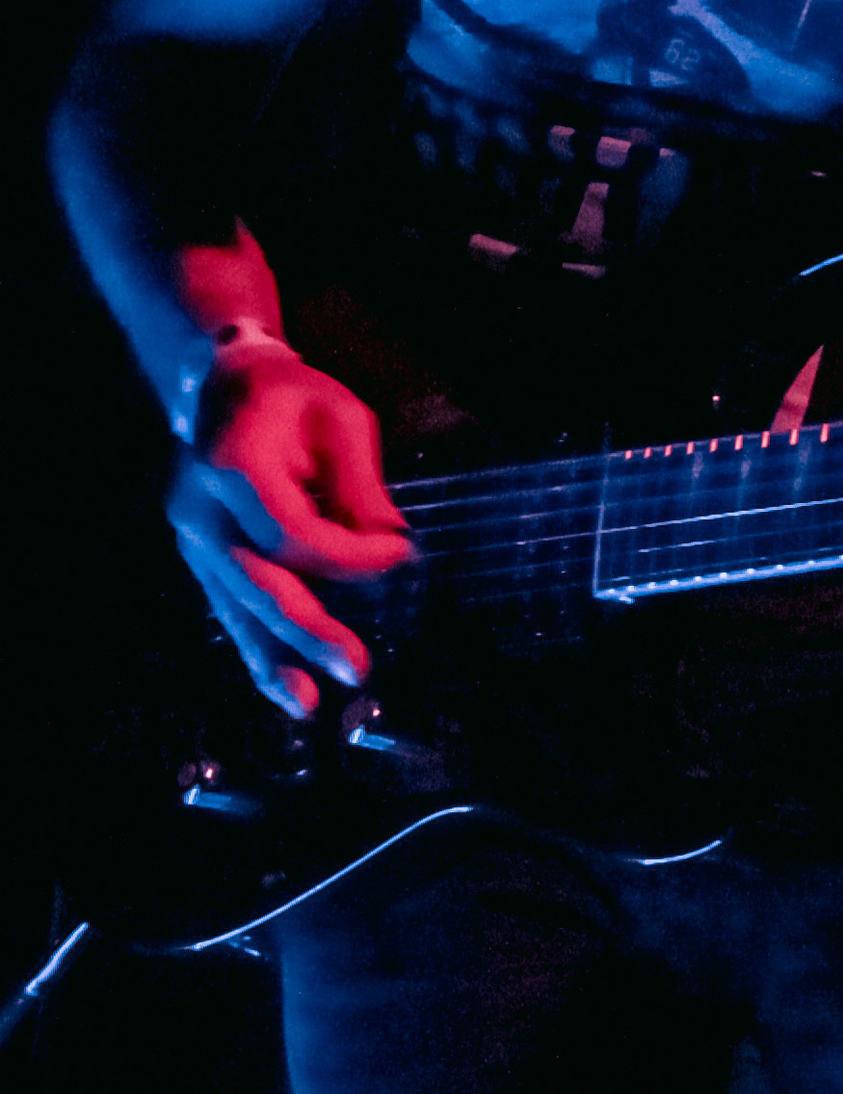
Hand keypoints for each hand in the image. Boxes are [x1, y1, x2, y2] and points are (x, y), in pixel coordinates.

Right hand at [167, 347, 413, 716]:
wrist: (220, 389)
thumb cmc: (292, 399)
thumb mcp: (340, 420)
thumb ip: (361, 485)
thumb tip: (390, 546)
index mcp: (236, 465)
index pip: (293, 531)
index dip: (347, 554)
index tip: (398, 554)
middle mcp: (202, 509)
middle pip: (257, 579)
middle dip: (306, 628)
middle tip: (354, 667)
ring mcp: (193, 538)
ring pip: (235, 606)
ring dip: (271, 657)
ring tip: (308, 703)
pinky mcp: (199, 557)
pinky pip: (229, 607)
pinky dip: (256, 646)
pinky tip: (282, 685)